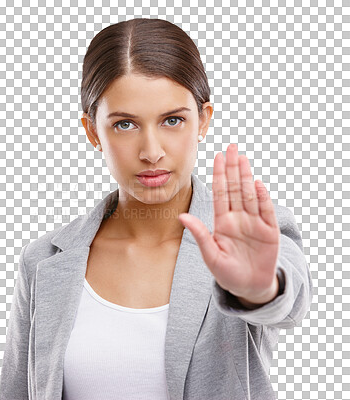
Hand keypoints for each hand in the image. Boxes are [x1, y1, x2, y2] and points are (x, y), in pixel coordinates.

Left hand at [178, 144, 279, 307]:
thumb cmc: (226, 272)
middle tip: (232, 147)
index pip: (220, 193)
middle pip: (235, 188)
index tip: (217, 157)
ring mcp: (255, 222)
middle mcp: (238, 218)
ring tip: (243, 158)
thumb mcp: (210, 255)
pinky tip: (257, 184)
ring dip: (246, 176)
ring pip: (250, 195)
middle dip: (233, 168)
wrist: (248, 287)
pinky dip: (262, 198)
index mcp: (222, 221)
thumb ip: (200, 234)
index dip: (219, 175)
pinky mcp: (269, 231)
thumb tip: (181, 216)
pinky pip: (266, 211)